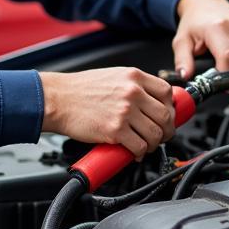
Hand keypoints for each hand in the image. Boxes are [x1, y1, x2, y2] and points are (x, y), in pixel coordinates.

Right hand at [38, 67, 174, 158]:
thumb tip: (150, 101)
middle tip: (161, 135)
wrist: (57, 99)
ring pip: (156, 133)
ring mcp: (125, 111)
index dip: (170, 107)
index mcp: (133, 77)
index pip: (167, 92)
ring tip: (146, 145)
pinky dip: (141, 153)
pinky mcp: (115, 130)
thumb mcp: (113, 76)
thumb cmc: (80, 89)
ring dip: (154, 143)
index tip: (166, 116)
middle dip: (167, 130)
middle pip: (166, 115)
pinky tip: (135, 152)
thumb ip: (133, 85)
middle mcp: (132, 92)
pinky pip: (140, 146)